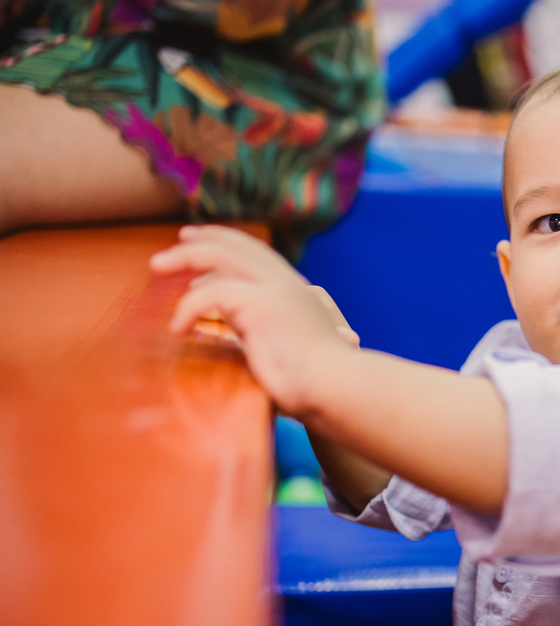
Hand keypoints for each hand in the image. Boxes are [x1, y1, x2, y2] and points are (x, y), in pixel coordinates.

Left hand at [150, 225, 349, 415]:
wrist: (336, 387)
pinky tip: (179, 328)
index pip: (256, 253)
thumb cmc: (314, 381)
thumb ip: (260, 327)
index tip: (199, 243)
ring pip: (219, 256)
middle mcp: (286, 282)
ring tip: (157, 266)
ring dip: (183, 257)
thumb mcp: (283, 343)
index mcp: (294, 289)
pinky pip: (211, 294)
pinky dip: (188, 307)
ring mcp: (275, 290)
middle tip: (176, 240)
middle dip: (203, 238)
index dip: (227, 242)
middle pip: (237, 245)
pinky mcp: (262, 305)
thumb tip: (233, 324)